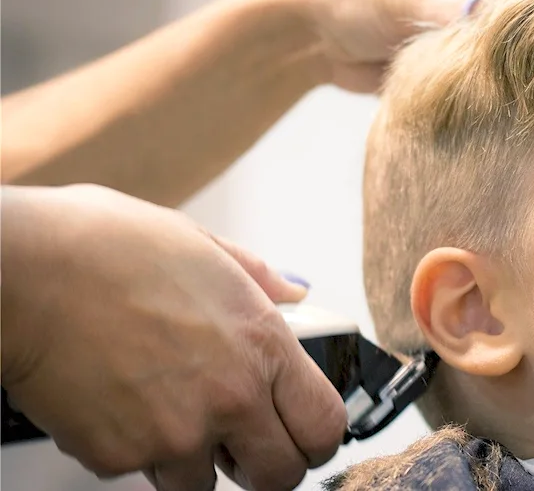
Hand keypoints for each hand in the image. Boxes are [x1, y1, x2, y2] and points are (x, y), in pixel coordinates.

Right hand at [0, 185, 345, 490]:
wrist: (22, 272)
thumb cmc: (102, 248)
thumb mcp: (200, 245)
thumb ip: (258, 277)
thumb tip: (293, 291)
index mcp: (262, 343)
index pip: (324, 424)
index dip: (317, 438)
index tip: (303, 438)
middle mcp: (231, 395)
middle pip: (280, 474)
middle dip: (263, 466)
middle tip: (241, 445)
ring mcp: (177, 433)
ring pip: (204, 482)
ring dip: (190, 457)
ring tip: (161, 406)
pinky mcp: (120, 457)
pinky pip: (141, 471)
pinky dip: (133, 449)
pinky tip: (118, 401)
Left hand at [247, 0, 525, 91]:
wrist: (316, 34)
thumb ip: (463, 19)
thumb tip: (503, 39)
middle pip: (533, 23)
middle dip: (524, 47)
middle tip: (515, 69)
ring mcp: (479, 31)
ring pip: (510, 59)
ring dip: (499, 75)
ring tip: (489, 86)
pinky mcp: (463, 66)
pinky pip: (486, 85)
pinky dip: (481, 95)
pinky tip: (481, 103)